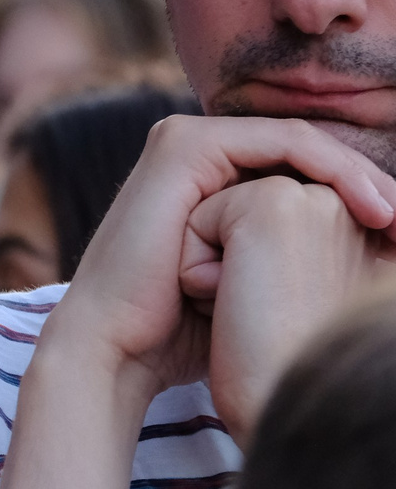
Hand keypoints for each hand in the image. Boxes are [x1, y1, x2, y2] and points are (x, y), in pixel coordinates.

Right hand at [44, 116, 394, 402]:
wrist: (118, 347)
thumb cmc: (181, 333)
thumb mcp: (255, 285)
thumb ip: (292, 257)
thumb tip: (365, 257)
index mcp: (208, 181)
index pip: (302, 171)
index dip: (362, 198)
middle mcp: (196, 154)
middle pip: (306, 154)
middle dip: (370, 184)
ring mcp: (186, 143)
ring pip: (301, 143)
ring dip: (361, 176)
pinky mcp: (183, 146)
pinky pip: (281, 141)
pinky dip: (332, 168)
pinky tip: (369, 208)